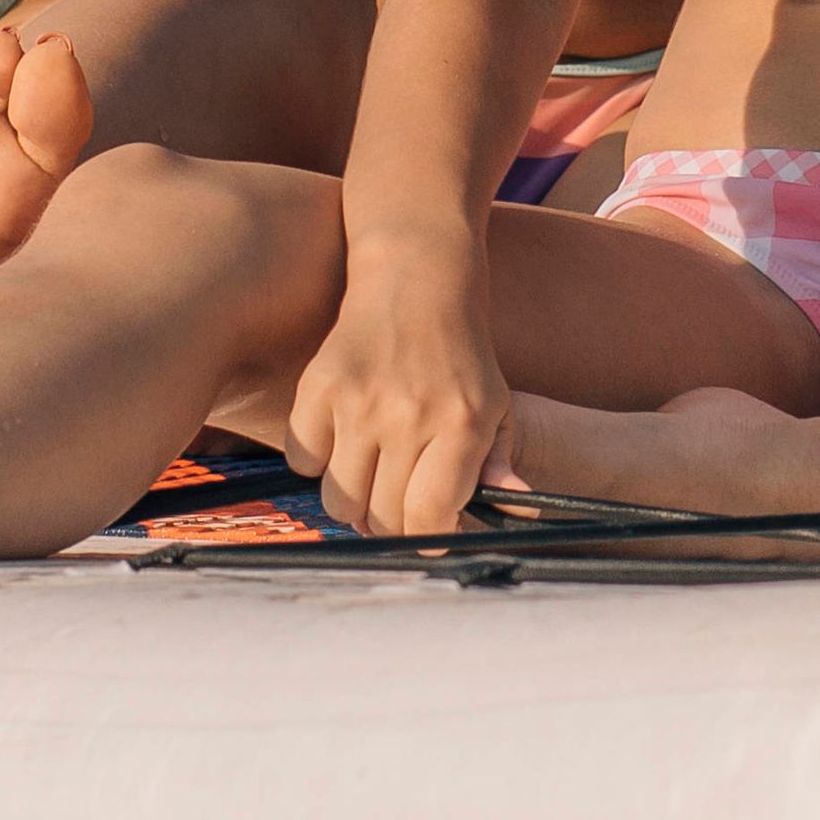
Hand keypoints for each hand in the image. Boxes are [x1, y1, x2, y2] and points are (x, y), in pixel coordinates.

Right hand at [287, 240, 518, 538]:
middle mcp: (410, 417)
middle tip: (394, 505)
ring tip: (369, 473)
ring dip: (352, 499)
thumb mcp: (495, 405)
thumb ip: (498, 464)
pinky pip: (303, 461)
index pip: (429, 519)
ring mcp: (360, 403)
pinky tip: (340, 436)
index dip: (425, 539)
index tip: (426, 533)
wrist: (416, 279)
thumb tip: (516, 512)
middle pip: (382, 519)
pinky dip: (317, 461)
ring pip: (339, 502)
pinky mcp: (319, 387)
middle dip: (389, 525)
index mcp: (461, 425)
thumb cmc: (460, 355)